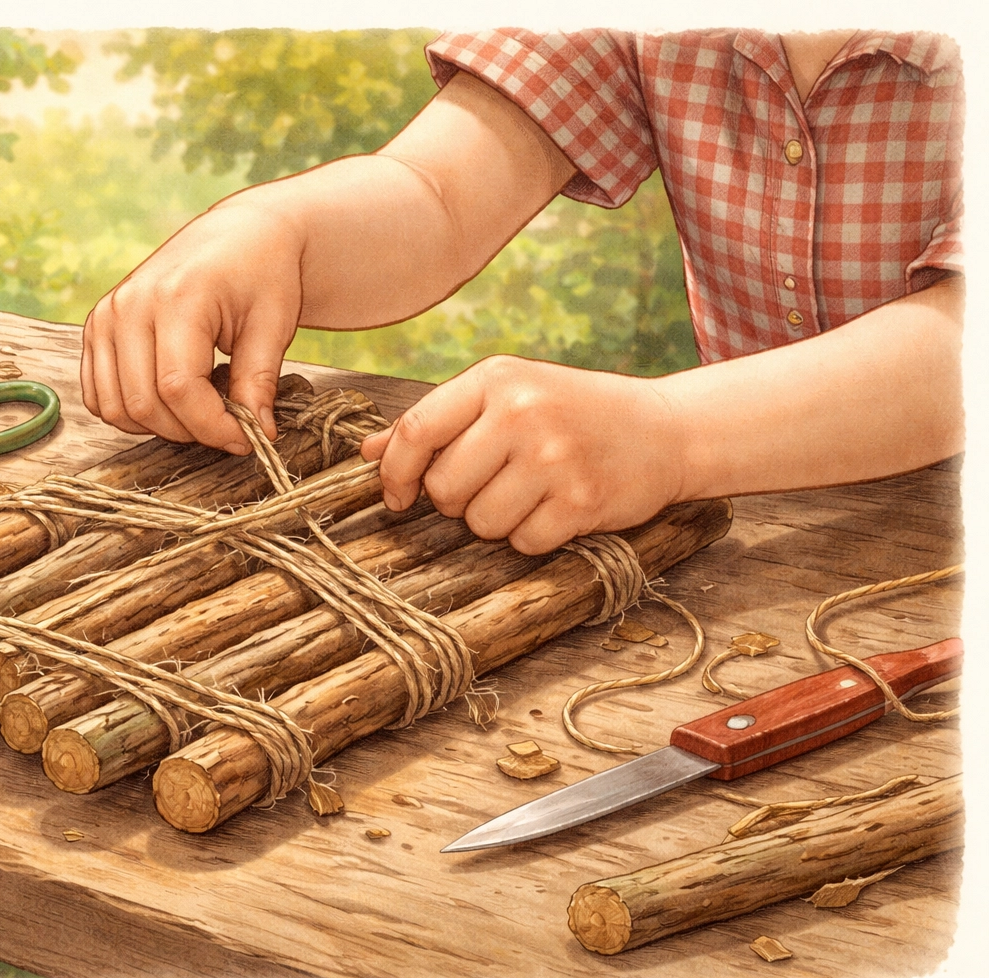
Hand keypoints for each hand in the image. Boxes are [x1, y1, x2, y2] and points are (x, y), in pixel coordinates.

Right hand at [81, 202, 302, 454]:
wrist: (239, 234)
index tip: (246, 439)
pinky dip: (131, 412)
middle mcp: (130, 305)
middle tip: (227, 427)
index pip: (179, 388)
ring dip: (159, 426)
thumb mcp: (273, 324)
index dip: (212, 426)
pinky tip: (170, 400)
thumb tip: (258, 434)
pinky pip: (99, 395)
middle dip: (190, 431)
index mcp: (176, 297)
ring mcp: (106, 316)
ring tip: (200, 410)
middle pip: (144, 403)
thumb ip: (258, 381)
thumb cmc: (262, 271)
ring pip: (115, 407)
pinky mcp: (96, 327)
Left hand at [360, 355, 685, 553]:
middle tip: (490, 486)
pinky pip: (523, 542)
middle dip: (456, 501)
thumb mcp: (507, 397)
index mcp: (496, 379)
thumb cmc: (573, 413)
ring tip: (529, 494)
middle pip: (443, 487)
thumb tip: (369, 451)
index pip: (416, 430)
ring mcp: (553, 457)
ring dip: (496, 522)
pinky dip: (533, 536)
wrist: (666, 430)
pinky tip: (556, 509)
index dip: (394, 472)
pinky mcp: (581, 500)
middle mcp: (522, 412)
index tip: (397, 495)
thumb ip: (439, 422)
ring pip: (480, 522)